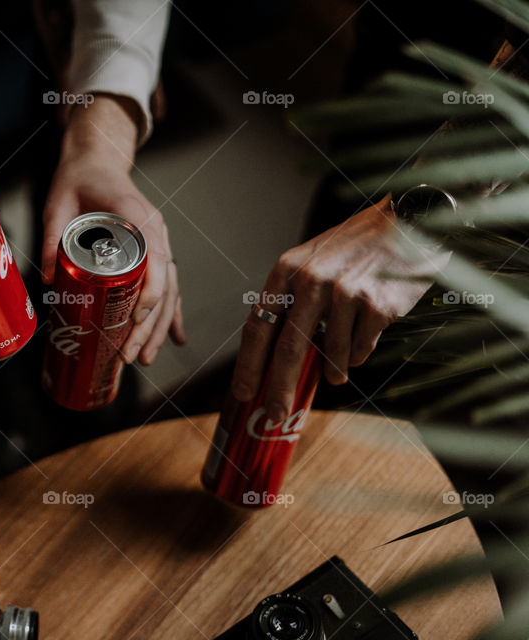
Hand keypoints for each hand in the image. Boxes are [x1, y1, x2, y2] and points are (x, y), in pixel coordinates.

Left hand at [42, 95, 184, 365]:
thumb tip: (47, 279)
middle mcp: (155, 231)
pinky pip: (168, 286)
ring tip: (147, 357)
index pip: (156, 258)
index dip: (150, 292)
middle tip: (133, 355)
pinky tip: (173, 339)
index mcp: (137, 217)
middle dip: (151, 325)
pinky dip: (171, 314)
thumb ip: (52, 239)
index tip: (137, 319)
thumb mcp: (58, 204)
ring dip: (160, 326)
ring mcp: (158, 241)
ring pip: (169, 290)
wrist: (96, 160)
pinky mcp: (153, 251)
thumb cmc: (79, 179)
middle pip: (165, 284)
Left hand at [230, 197, 441, 420]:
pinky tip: (363, 336)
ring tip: (335, 372)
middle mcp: (311, 281)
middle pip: (288, 349)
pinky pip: (360, 350)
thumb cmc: (353, 250)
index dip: (249, 364)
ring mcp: (345, 293)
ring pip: (331, 355)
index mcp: (287, 270)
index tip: (243, 393)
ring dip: (331, 371)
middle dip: (280, 388)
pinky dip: (357, 353)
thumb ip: (291, 302)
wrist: (406, 224)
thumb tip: (272, 357)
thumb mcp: (311, 263)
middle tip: (275, 415)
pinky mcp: (376, 306)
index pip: (258, 326)